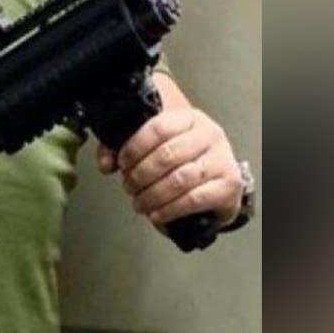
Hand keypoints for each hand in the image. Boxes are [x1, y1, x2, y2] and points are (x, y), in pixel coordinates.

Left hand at [98, 108, 242, 229]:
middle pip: (167, 155)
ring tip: (139, 203)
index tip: (122, 162)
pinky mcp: (228, 186)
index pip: (158, 127)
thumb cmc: (184, 160)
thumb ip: (126, 149)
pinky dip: (170, 210)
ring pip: (179, 179)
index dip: (134, 147)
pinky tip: (156, 214)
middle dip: (140, 175)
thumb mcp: (157, 146)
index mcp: (189, 118)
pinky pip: (193, 199)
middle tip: (129, 186)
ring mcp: (222, 160)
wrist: (220, 180)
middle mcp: (209, 135)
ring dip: (152, 195)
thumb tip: (105, 163)